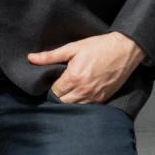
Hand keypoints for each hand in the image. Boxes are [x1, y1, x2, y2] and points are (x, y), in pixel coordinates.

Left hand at [27, 32, 146, 103]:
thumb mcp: (73, 48)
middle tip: (58, 88)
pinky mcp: (103, 99)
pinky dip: (81, 104)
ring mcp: (94, 97)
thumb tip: (30, 58)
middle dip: (57, 97)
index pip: (54, 92)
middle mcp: (83, 90)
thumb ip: (50, 56)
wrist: (124, 49)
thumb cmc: (99, 46)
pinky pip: (87, 107)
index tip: (51, 82)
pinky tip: (79, 96)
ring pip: (74, 108)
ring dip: (68, 102)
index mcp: (73, 78)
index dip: (50, 88)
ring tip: (67, 93)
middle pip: (62, 103)